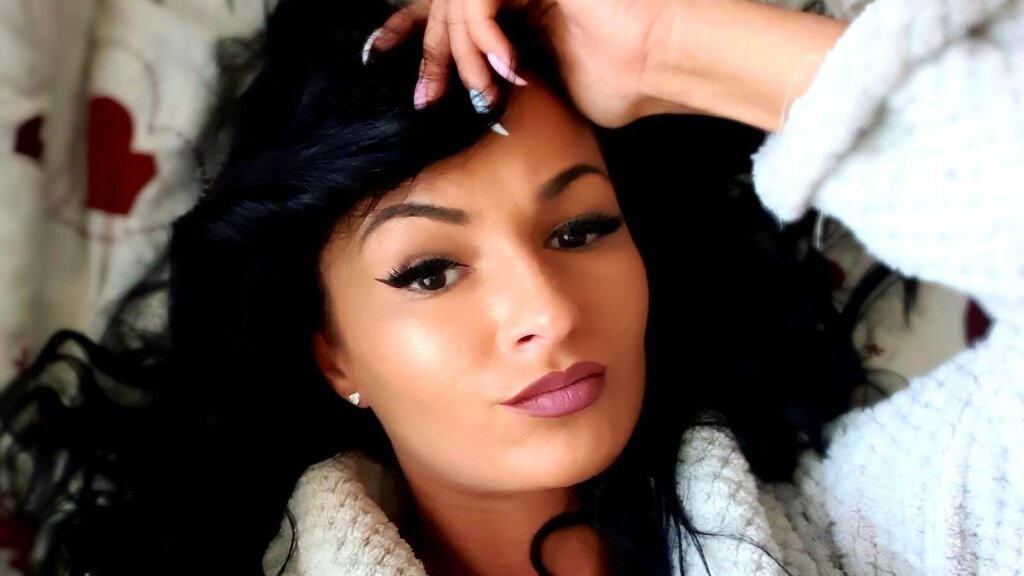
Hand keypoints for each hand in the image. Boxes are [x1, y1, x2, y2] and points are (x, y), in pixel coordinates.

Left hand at [368, 0, 846, 131]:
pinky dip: (483, 36)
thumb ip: (512, 78)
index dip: (413, 28)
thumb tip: (480, 98)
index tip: (382, 58)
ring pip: (460, 3)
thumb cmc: (628, 81)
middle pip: (443, 2)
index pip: (453, 10)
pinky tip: (506, 68)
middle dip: (426, 52)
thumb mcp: (551, 86)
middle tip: (424, 97)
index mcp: (521, 6)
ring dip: (463, 56)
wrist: (671, 61)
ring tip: (487, 91)